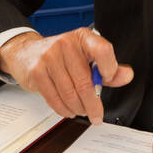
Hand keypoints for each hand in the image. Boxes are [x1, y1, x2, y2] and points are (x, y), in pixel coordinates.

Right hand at [0, 28, 132, 123]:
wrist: (26, 53)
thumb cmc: (60, 56)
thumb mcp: (85, 56)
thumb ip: (107, 67)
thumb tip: (126, 75)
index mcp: (83, 37)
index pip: (103, 50)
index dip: (110, 69)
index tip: (108, 80)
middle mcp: (66, 44)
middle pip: (85, 81)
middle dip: (93, 104)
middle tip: (97, 115)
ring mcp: (49, 57)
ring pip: (70, 93)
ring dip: (78, 108)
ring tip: (81, 111)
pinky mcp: (37, 72)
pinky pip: (55, 99)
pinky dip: (64, 109)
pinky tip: (69, 110)